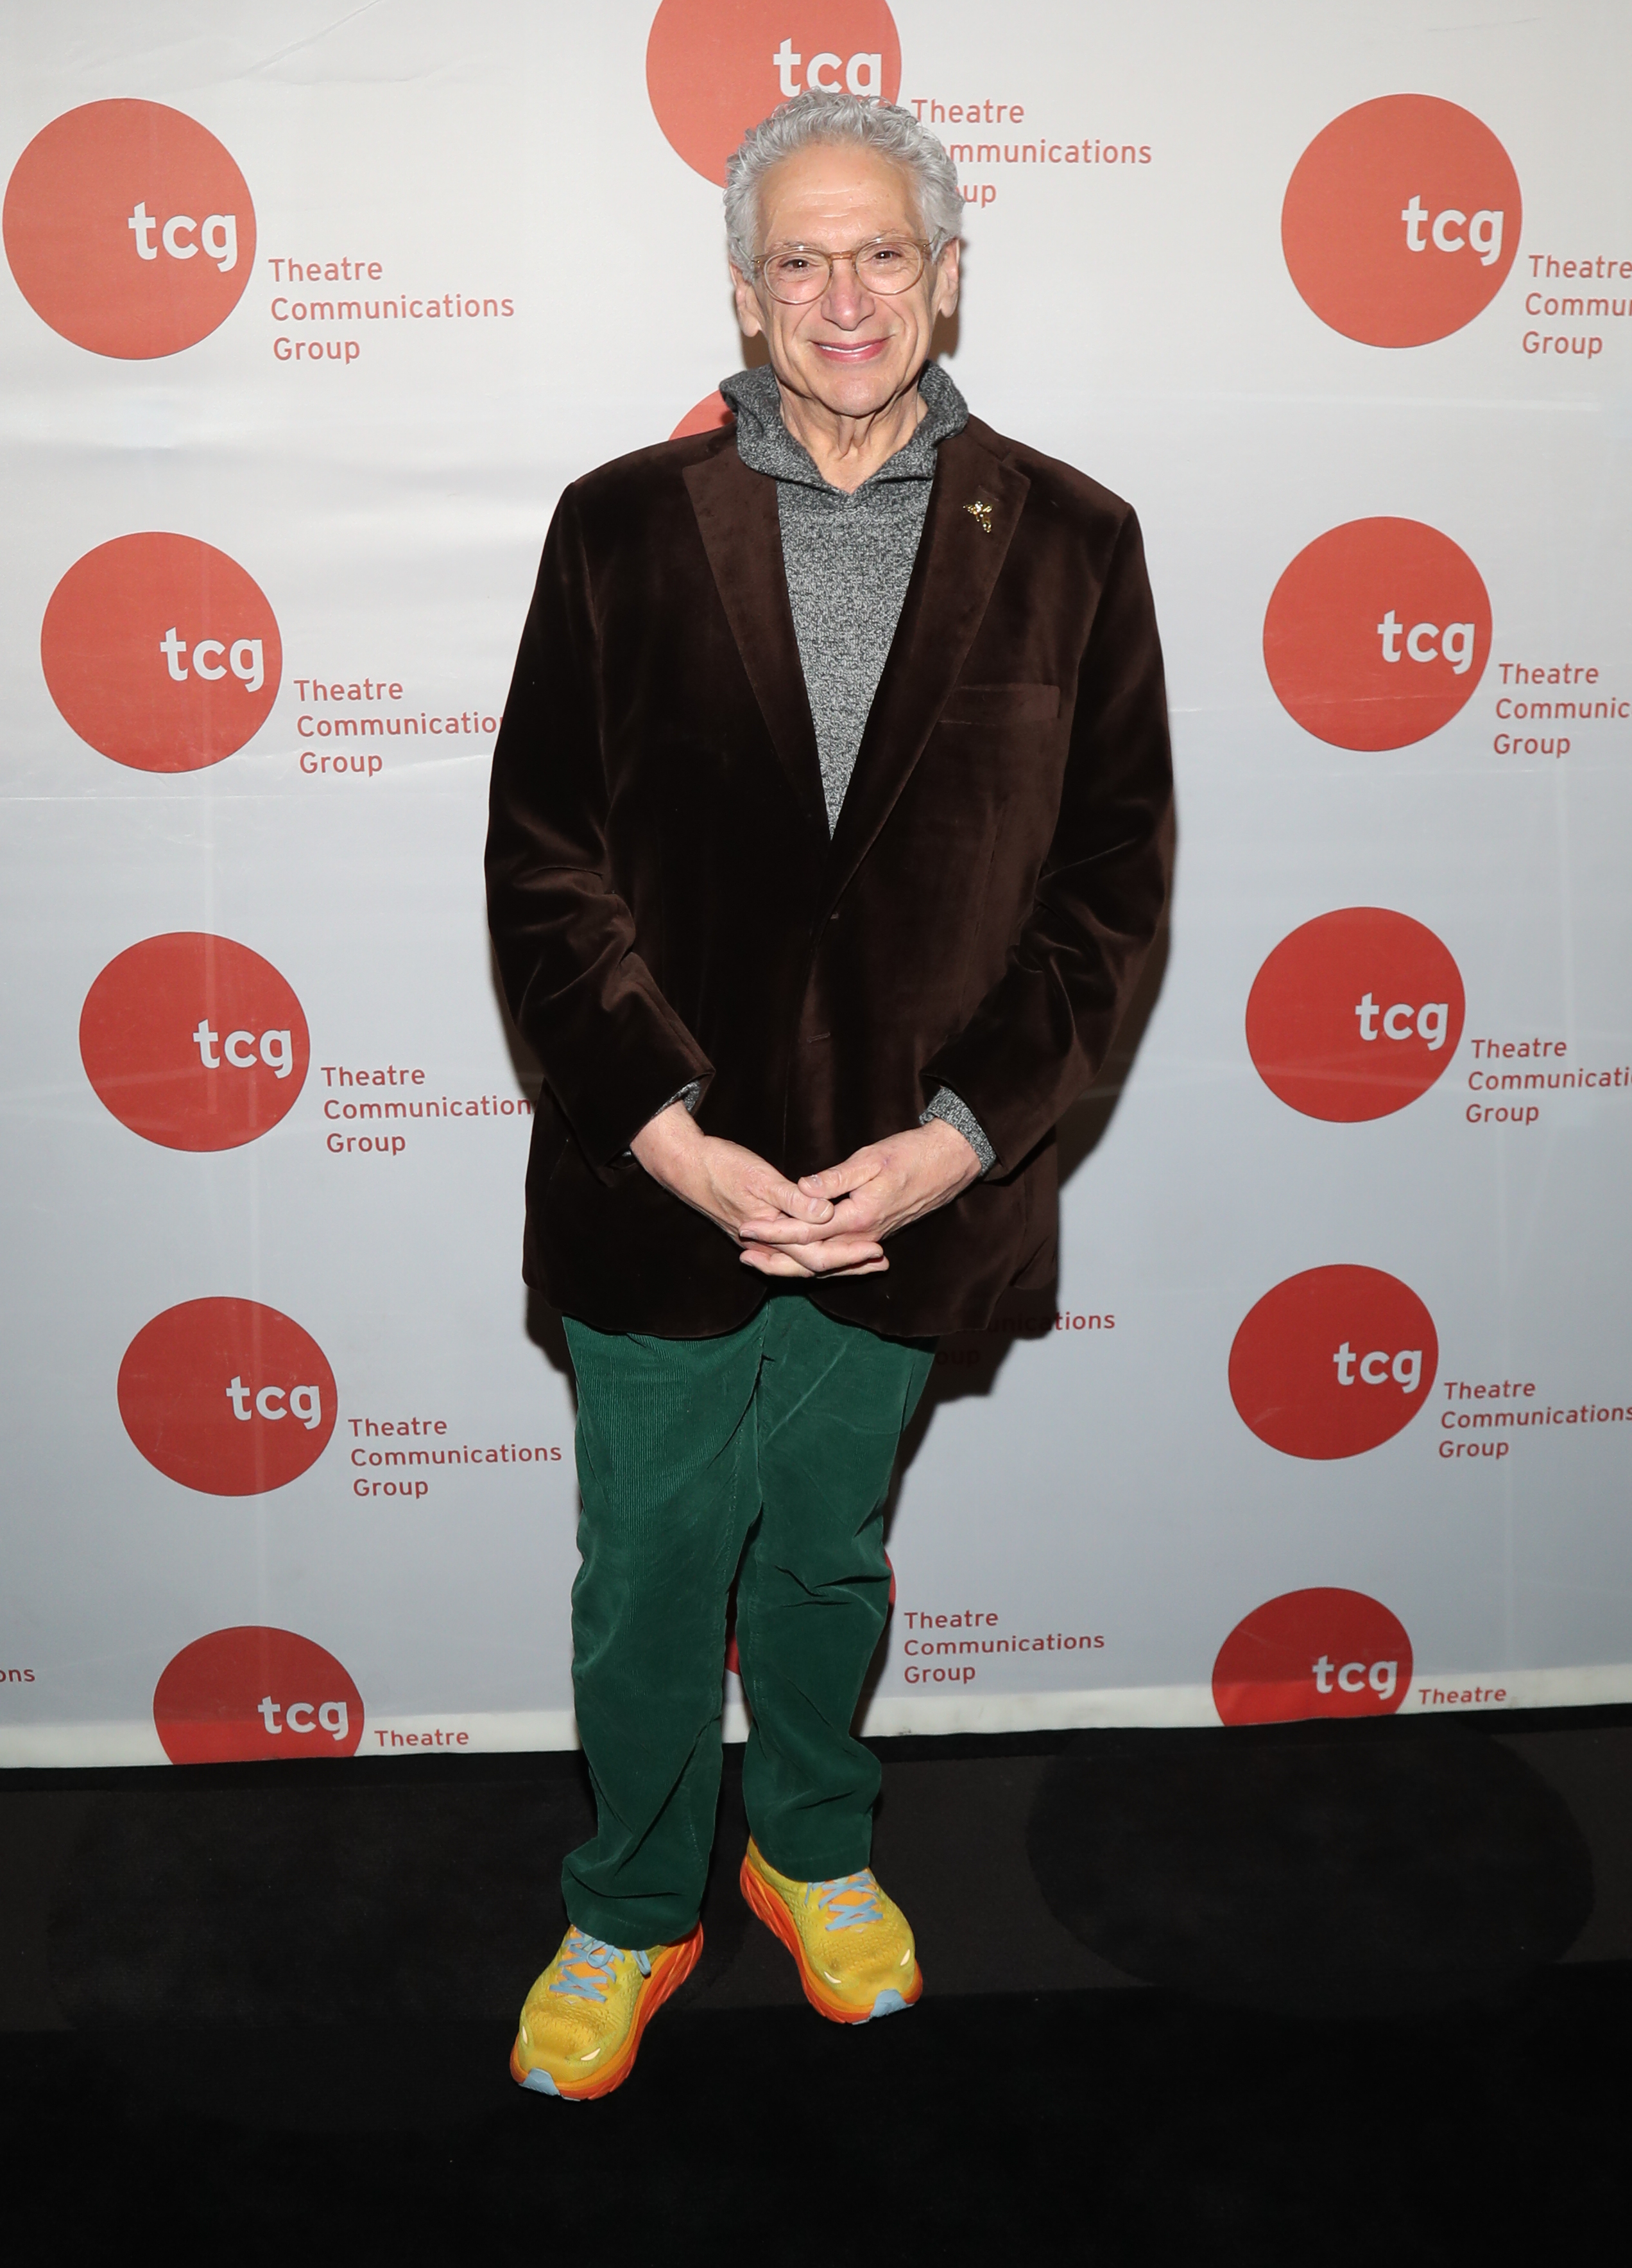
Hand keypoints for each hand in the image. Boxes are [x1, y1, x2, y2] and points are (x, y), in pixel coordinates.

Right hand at [629, 1101, 884, 1270]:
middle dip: (848, 1265)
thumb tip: (825, 1214)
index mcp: (770, 1234)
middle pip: (813, 1266)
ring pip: (803, 1260)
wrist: (684, 1166)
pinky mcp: (757, 1231)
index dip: (848, 1255)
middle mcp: (765, 1245)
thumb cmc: (721, 1166)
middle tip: (880, 1261)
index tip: (876, 1250)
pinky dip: (814, 1250)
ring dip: (834, 1261)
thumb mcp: (759, 1178)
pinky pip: (792, 1250)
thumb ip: (792, 1198)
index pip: (816, 1257)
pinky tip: (827, 1244)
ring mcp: (760, 1241)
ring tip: (864, 1258)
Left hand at [737, 1119, 980, 1278]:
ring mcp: (871, 1239)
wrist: (949, 1163)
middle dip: (775, 1258)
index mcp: (859, 1217)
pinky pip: (839, 1258)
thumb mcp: (872, 1158)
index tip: (746, 1227)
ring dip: (792, 1264)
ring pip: (825, 1262)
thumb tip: (803, 1188)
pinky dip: (815, 1261)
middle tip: (743, 1255)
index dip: (773, 1231)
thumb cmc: (911, 1154)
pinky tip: (798, 1258)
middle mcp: (864, 1236)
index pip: (806, 1232)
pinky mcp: (875, 1236)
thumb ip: (835, 1178)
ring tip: (761, 1261)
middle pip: (811, 1258)